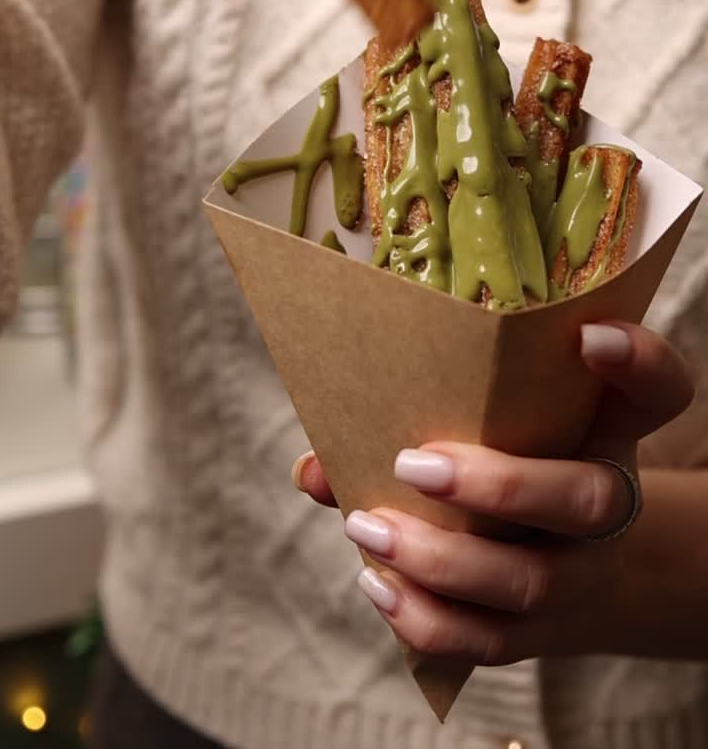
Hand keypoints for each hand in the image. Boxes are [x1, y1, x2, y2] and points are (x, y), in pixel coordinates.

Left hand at [293, 321, 693, 662]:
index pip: (660, 388)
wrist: (560, 555)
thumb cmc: (510, 457)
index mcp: (609, 424)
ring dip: (441, 561)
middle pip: (587, 500)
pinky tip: (378, 586)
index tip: (589, 335)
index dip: (638, 361)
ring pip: (531, 581)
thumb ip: (410, 420)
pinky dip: (430, 619)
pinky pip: (494, 639)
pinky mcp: (546, 631)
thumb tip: (314, 464)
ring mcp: (583, 572)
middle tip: (413, 464)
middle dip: (499, 487)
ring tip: (367, 528)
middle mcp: (610, 496)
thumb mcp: (488, 422)